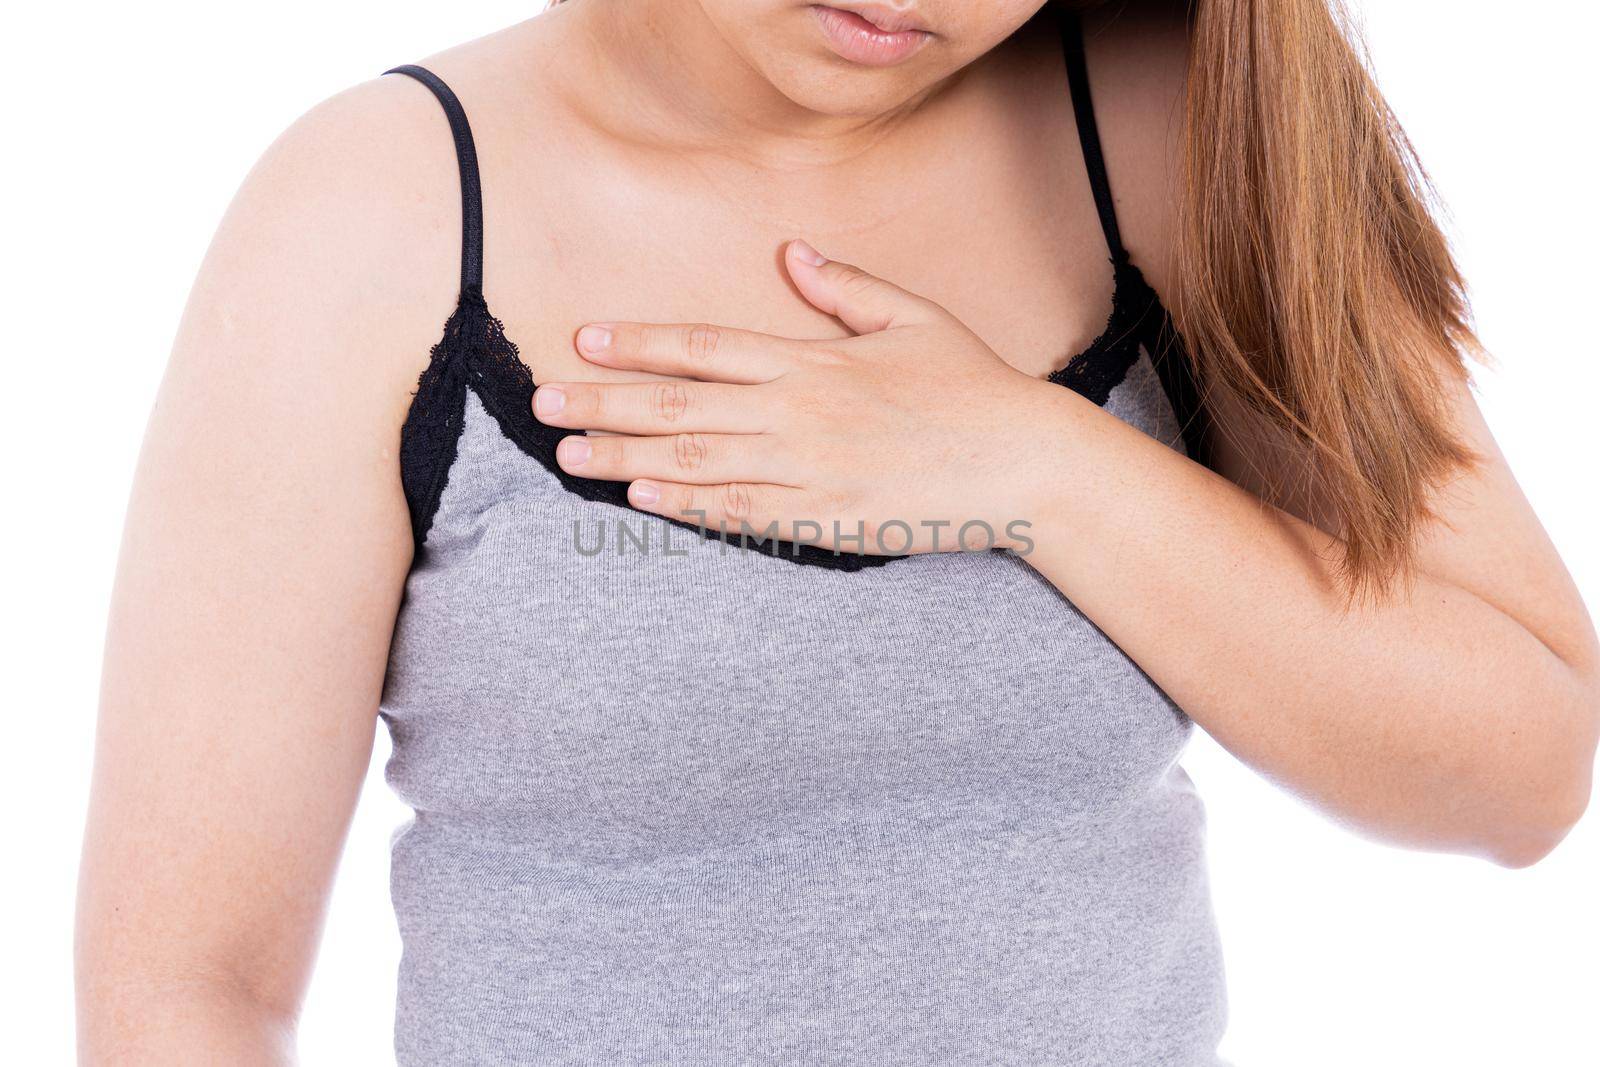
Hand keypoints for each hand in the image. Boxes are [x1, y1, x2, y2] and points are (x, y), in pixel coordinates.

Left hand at [531, 239, 1065, 555]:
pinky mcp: (821, 521)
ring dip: (624, 459)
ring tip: (569, 455)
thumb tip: (791, 252)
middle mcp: (794, 412)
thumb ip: (844, 286)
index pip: (703, 347)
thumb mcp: (911, 317)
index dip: (639, 345)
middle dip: (604, 404)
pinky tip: (640, 500)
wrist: (1019, 463)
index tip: (585, 342)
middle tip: (542, 405)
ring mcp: (804, 470)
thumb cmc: (970, 386)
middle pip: (678, 407)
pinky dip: (686, 506)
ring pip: (694, 463)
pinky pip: (739, 513)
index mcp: (810, 360)